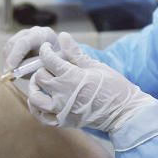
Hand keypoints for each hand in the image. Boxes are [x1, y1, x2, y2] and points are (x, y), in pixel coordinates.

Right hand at [2, 25, 58, 70]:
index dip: (15, 56)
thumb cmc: (57, 63)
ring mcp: (25, 34)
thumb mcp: (49, 66)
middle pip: (14, 43)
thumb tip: (17, 71)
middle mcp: (33, 31)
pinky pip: (9, 49)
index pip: (24, 43)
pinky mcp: (19, 39)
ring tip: (13, 74)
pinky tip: (14, 69)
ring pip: (9, 46)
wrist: (61, 57)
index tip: (10, 69)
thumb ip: (35, 67)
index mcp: (44, 34)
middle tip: (8, 74)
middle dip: (9, 60)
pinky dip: (9, 60)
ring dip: (8, 61)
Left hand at [27, 32, 157, 132]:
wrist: (123, 112)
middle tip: (49, 65)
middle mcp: (63, 94)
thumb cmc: (113, 87)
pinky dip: (36, 108)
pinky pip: (41, 116)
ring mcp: (61, 110)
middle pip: (40, 76)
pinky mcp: (63, 121)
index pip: (49, 60)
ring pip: (35, 97)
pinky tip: (39, 99)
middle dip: (42, 67)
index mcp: (72, 78)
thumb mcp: (95, 66)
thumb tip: (63, 35)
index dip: (46, 50)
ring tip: (40, 82)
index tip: (48, 48)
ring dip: (34, 87)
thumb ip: (75, 53)